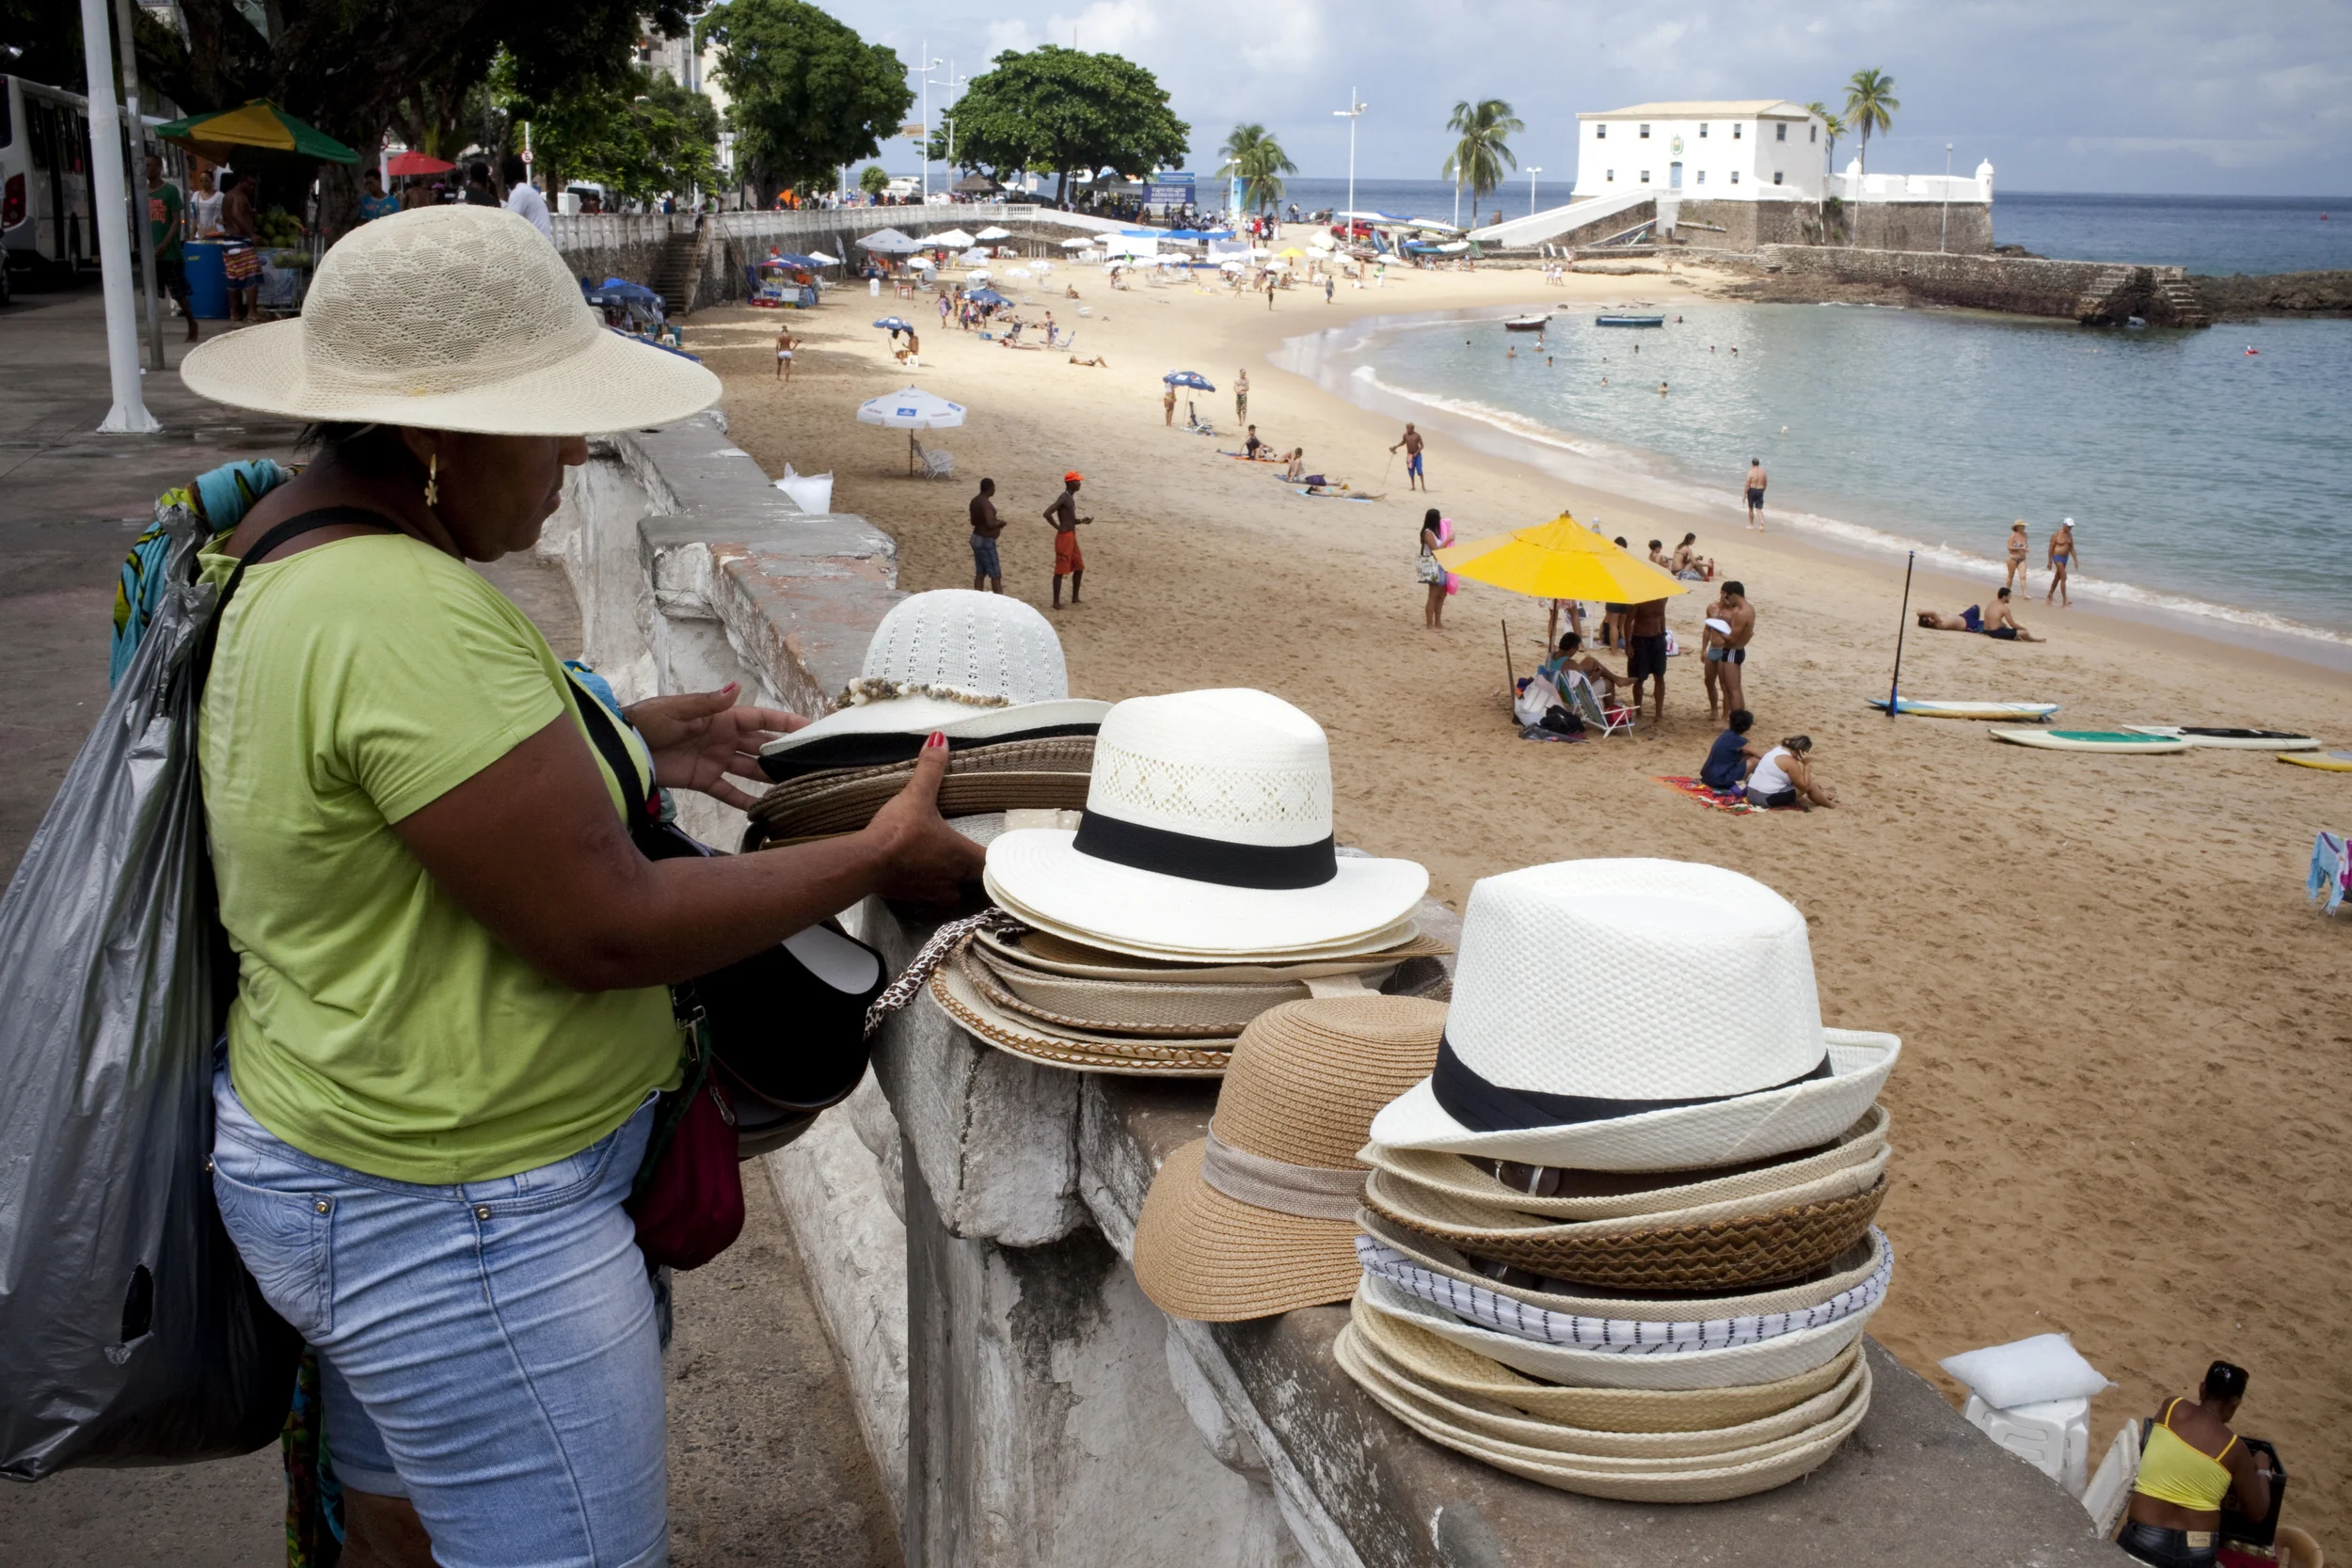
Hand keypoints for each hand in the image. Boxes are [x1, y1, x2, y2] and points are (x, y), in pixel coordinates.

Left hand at [622, 683, 807, 810]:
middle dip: (784, 753)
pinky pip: (728, 792)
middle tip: (812, 763)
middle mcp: (723, 738)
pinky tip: (762, 809)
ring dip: (770, 777)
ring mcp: (715, 760)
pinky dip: (743, 800)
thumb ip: (708, 703)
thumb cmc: (647, 721)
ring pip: (750, 769)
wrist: (622, 746)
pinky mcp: (702, 780)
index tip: (812, 727)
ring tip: (795, 786)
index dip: (785, 723)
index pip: (760, 719)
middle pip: (761, 746)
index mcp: (721, 718)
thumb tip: (737, 687)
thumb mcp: (676, 710)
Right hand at [862, 734, 984, 902]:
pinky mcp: (909, 899)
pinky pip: (926, 897)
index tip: (998, 852)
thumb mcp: (917, 795)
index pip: (993, 864)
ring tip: (942, 865)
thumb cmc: (899, 831)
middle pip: (974, 881)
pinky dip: (924, 885)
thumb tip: (941, 739)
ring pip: (951, 892)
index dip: (997, 858)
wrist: (864, 862)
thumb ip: (931, 769)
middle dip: (972, 870)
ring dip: (949, 880)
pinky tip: (915, 874)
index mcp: (962, 856)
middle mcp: (952, 880)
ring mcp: (931, 894)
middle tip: (967, 854)